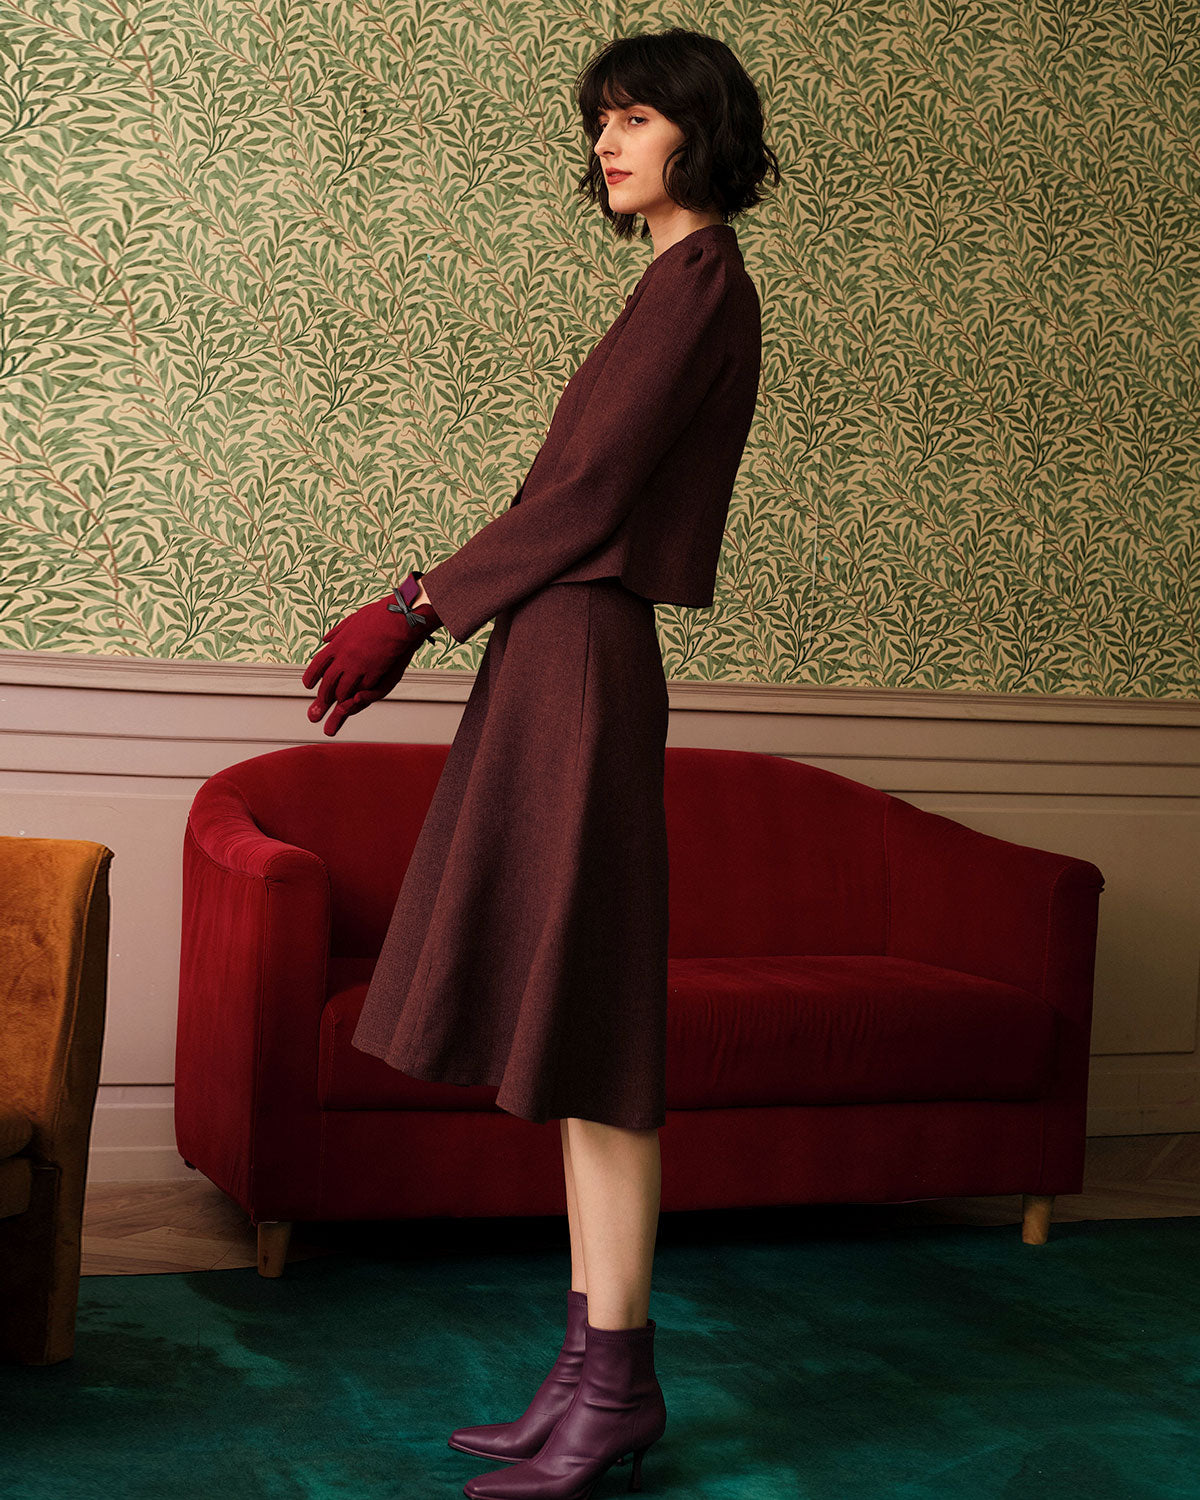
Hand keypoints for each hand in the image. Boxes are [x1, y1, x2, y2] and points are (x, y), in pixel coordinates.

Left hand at [302, 573, 441, 736]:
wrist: (397, 618)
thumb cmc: (379, 615)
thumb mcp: (352, 620)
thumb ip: (338, 631)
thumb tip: (326, 638)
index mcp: (338, 644)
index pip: (318, 664)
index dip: (311, 676)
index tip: (308, 685)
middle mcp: (344, 657)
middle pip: (329, 682)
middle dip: (324, 695)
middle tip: (320, 704)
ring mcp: (358, 666)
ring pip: (344, 689)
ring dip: (341, 697)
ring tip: (339, 703)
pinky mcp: (373, 673)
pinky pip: (363, 688)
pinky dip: (360, 694)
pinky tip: (359, 697)